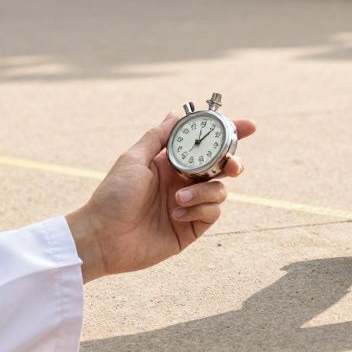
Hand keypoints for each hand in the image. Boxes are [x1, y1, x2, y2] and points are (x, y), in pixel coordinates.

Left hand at [65, 113, 256, 282]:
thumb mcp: (133, 159)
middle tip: (231, 165)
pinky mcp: (192, 227)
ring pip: (220, 190)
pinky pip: (213, 212)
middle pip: (223, 167)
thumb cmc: (112, 196)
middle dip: (233, 163)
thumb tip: (176, 114)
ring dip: (205, 191)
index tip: (248, 126)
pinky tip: (176, 214)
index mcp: (172, 164)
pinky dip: (199, 209)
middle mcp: (184, 183)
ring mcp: (190, 205)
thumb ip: (158, 137)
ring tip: (178, 199)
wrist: (102, 237)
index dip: (229, 134)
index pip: (206, 145)